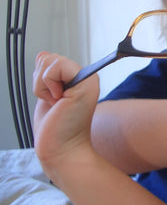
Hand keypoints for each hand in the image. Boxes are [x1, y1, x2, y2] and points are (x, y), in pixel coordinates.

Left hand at [33, 52, 98, 170]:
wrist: (62, 150)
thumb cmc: (55, 129)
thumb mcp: (46, 95)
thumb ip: (46, 75)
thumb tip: (43, 54)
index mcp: (78, 79)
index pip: (52, 60)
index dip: (42, 77)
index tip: (51, 99)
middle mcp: (85, 77)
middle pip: (50, 58)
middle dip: (40, 80)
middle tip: (53, 101)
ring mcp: (87, 80)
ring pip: (51, 60)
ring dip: (43, 84)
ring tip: (56, 102)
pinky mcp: (84, 85)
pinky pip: (57, 67)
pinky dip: (48, 84)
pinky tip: (58, 101)